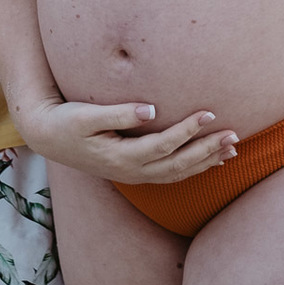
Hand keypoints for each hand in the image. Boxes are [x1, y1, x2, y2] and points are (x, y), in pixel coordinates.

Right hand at [20, 95, 238, 183]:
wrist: (48, 137)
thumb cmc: (67, 121)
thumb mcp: (86, 115)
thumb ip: (118, 112)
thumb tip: (150, 109)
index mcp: (122, 157)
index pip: (165, 145)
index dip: (189, 130)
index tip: (211, 112)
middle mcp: (132, 172)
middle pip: (179, 165)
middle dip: (208, 151)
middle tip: (235, 135)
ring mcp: (135, 175)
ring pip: (178, 174)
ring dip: (205, 162)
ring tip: (232, 150)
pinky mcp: (135, 172)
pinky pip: (171, 175)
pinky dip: (192, 168)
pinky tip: (208, 161)